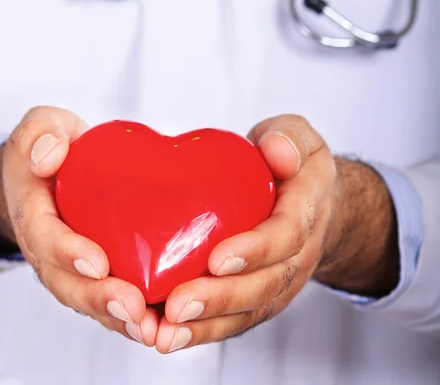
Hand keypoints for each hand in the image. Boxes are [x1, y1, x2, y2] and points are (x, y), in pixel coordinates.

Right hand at [0, 106, 158, 346]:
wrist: (49, 168)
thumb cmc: (50, 149)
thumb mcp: (40, 127)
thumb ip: (40, 133)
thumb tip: (49, 155)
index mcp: (33, 214)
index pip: (44, 239)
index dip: (68, 253)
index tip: (97, 263)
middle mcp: (48, 250)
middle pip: (68, 284)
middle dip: (100, 300)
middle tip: (133, 309)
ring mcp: (71, 266)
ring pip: (91, 300)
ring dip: (120, 318)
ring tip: (152, 329)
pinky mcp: (96, 270)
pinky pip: (111, 297)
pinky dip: (134, 315)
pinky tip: (164, 325)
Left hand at [157, 115, 398, 352]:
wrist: (309, 199)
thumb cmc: (292, 164)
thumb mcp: (297, 137)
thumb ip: (290, 138)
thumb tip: (277, 152)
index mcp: (307, 211)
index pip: (287, 236)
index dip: (256, 250)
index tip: (217, 258)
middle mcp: (297, 256)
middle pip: (264, 286)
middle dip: (220, 299)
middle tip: (178, 306)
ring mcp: (278, 281)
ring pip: (247, 311)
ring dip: (205, 326)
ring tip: (164, 332)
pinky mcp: (257, 294)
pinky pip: (233, 318)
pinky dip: (201, 331)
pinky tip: (164, 335)